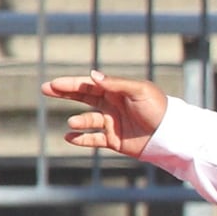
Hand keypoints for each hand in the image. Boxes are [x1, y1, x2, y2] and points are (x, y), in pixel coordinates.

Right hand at [41, 69, 167, 158]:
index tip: (55, 84)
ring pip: (87, 120)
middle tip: (45, 89)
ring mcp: (112, 122)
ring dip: (78, 121)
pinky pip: (93, 139)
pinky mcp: (115, 140)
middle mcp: (113, 105)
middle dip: (64, 93)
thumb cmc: (159, 109)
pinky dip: (81, 139)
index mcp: (118, 91)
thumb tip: (92, 75)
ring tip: (73, 123)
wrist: (171, 134)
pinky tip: (69, 138)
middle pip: (83, 97)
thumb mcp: (139, 91)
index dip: (72, 84)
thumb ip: (116, 84)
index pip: (90, 85)